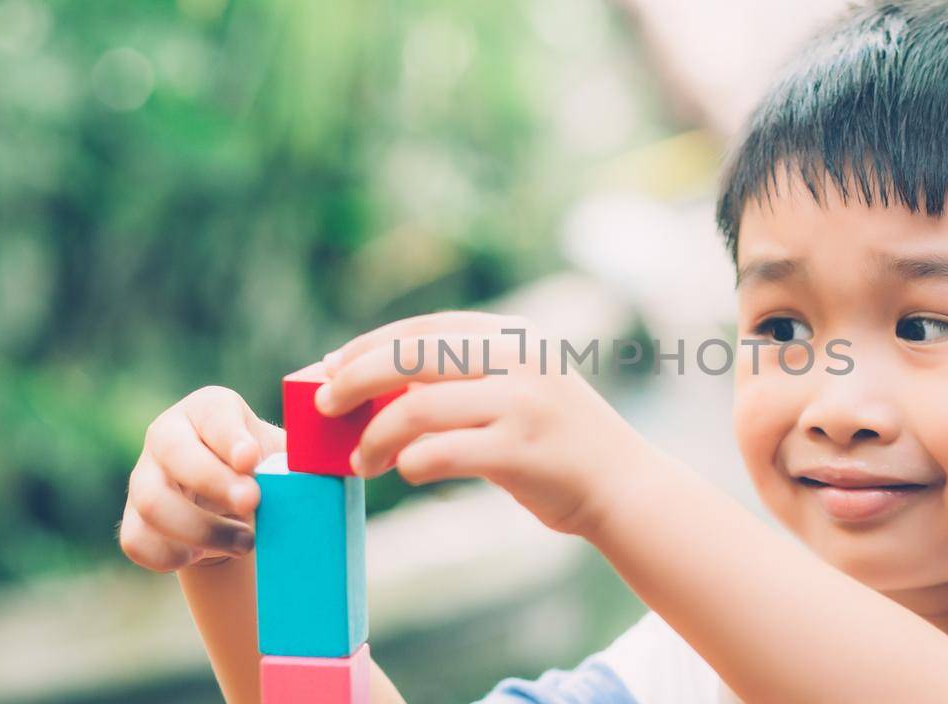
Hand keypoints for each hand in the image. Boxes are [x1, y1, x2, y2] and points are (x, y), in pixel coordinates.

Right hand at [119, 386, 284, 571]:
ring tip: (245, 542)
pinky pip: (137, 541)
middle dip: (215, 483)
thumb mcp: (283, 452)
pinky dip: (171, 555)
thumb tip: (329, 468)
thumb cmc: (264, 467)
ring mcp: (144, 476)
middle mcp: (167, 435)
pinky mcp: (133, 517)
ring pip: (153, 503)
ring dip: (202, 530)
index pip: (214, 414)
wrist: (230, 501)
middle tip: (252, 503)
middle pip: (176, 455)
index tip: (251, 459)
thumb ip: (300, 456)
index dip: (230, 437)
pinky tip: (203, 554)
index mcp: (208, 409)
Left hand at [316, 311, 664, 536]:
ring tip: (361, 460)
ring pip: (417, 409)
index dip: (370, 345)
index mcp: (515, 336)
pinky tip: (403, 470)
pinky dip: (410, 462)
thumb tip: (374, 386)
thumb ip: (462, 381)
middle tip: (324, 406)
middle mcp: (519, 360)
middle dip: (355, 380)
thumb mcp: (519, 389)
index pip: (425, 328)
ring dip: (374, 436)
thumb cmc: (555, 442)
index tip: (332, 366)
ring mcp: (523, 404)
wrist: (623, 485)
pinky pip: (440, 453)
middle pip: (412, 357)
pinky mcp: (521, 451)